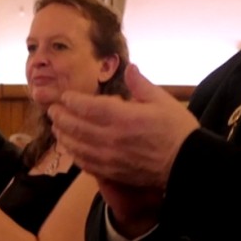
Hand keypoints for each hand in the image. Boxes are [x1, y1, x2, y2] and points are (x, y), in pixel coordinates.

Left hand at [50, 62, 197, 207]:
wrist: (187, 164)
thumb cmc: (177, 130)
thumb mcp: (162, 101)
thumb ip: (140, 84)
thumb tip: (129, 68)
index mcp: (122, 117)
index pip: (87, 107)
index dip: (72, 101)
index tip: (65, 97)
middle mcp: (111, 138)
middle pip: (75, 127)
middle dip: (60, 117)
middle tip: (53, 110)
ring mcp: (109, 158)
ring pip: (76, 147)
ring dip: (63, 136)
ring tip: (57, 128)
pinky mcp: (113, 172)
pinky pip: (86, 164)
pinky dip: (75, 155)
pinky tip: (71, 150)